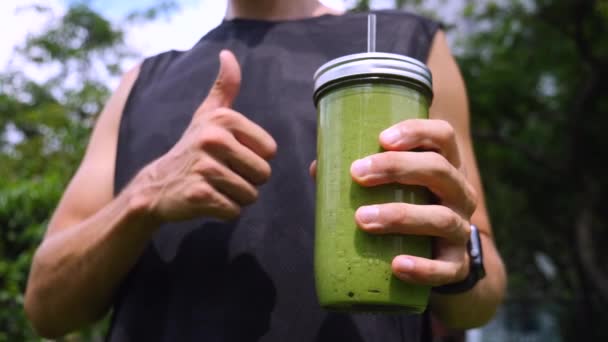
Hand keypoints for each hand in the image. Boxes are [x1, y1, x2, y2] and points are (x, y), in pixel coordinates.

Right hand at [131, 50, 276, 222]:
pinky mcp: (199, 196)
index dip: (254, 159)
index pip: (270, 151)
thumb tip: (228, 55)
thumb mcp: (207, 115)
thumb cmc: (191, 149)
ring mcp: (205, 168)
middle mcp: (213, 140)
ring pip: (250, 195)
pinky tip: (206, 201)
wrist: (156, 186)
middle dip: (247, 181)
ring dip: (236, 197)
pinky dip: (224, 211)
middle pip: (263, 174)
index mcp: (223, 119)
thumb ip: (224, 87)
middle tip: (221, 175)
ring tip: (213, 187)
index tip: (229, 156)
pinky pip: (234, 210)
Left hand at [350, 119, 476, 286]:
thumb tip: (317, 169)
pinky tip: (397, 264)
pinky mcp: (457, 265)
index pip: (443, 135)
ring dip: (400, 216)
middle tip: (357, 173)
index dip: (416, 131)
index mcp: (446, 165)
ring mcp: (461, 229)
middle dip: (397, 167)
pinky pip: (447, 268)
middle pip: (439, 170)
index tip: (381, 137)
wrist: (434, 257)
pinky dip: (423, 268)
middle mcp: (460, 193)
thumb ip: (358, 175)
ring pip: (441, 218)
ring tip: (362, 219)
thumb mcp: (389, 186)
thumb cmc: (404, 207)